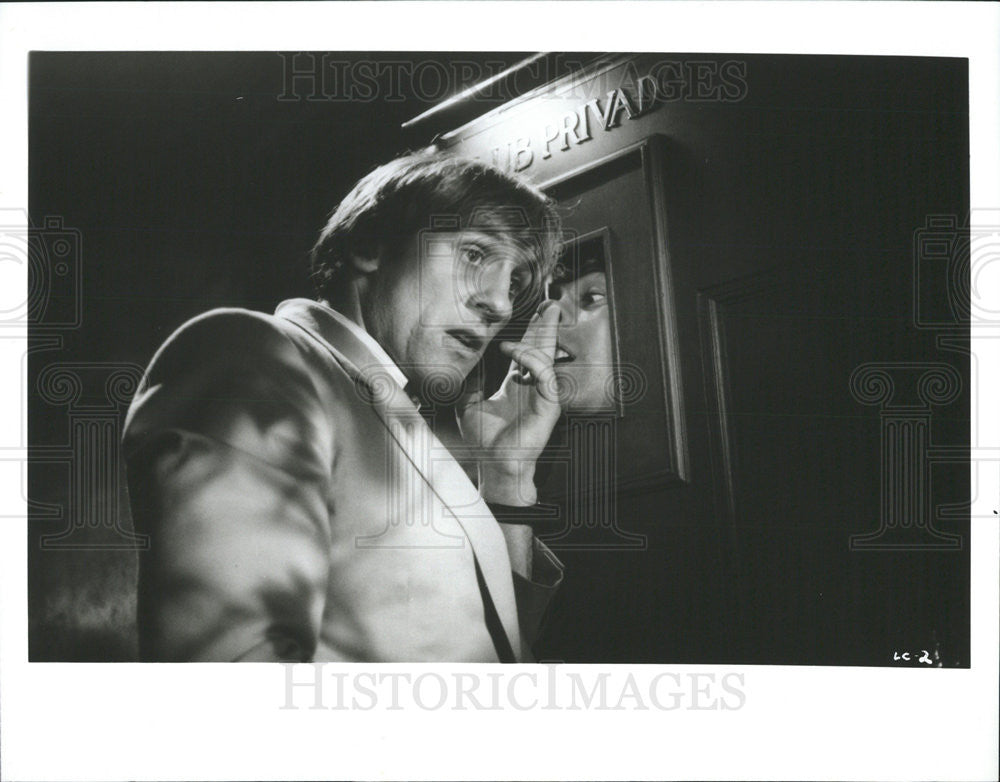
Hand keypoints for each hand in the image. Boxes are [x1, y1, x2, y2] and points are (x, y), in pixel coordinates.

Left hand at [457, 301, 561, 505]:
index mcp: (517, 387)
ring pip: (548, 358)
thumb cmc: (484, 441)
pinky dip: (533, 360)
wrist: (494, 464)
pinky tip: (518, 351)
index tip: (528, 315)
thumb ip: (470, 382)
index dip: (530, 334)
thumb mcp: (468, 403)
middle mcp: (532, 389)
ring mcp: (542, 396)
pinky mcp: (548, 406)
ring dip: (543, 336)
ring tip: (536, 319)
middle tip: (551, 305)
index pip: (528, 354)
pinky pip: (545, 375)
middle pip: (543, 350)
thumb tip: (465, 362)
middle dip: (547, 326)